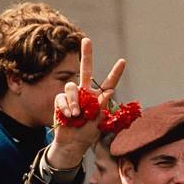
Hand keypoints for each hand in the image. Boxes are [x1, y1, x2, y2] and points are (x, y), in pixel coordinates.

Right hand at [48, 38, 125, 168]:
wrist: (73, 143)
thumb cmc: (88, 133)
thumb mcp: (99, 121)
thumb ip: (103, 106)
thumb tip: (109, 91)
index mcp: (99, 98)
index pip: (108, 83)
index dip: (115, 73)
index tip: (123, 61)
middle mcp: (86, 93)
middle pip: (85, 70)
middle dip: (86, 55)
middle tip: (87, 40)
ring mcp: (73, 96)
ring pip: (71, 87)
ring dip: (74, 101)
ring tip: (77, 115)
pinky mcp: (61, 101)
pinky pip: (62, 98)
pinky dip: (66, 107)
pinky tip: (69, 116)